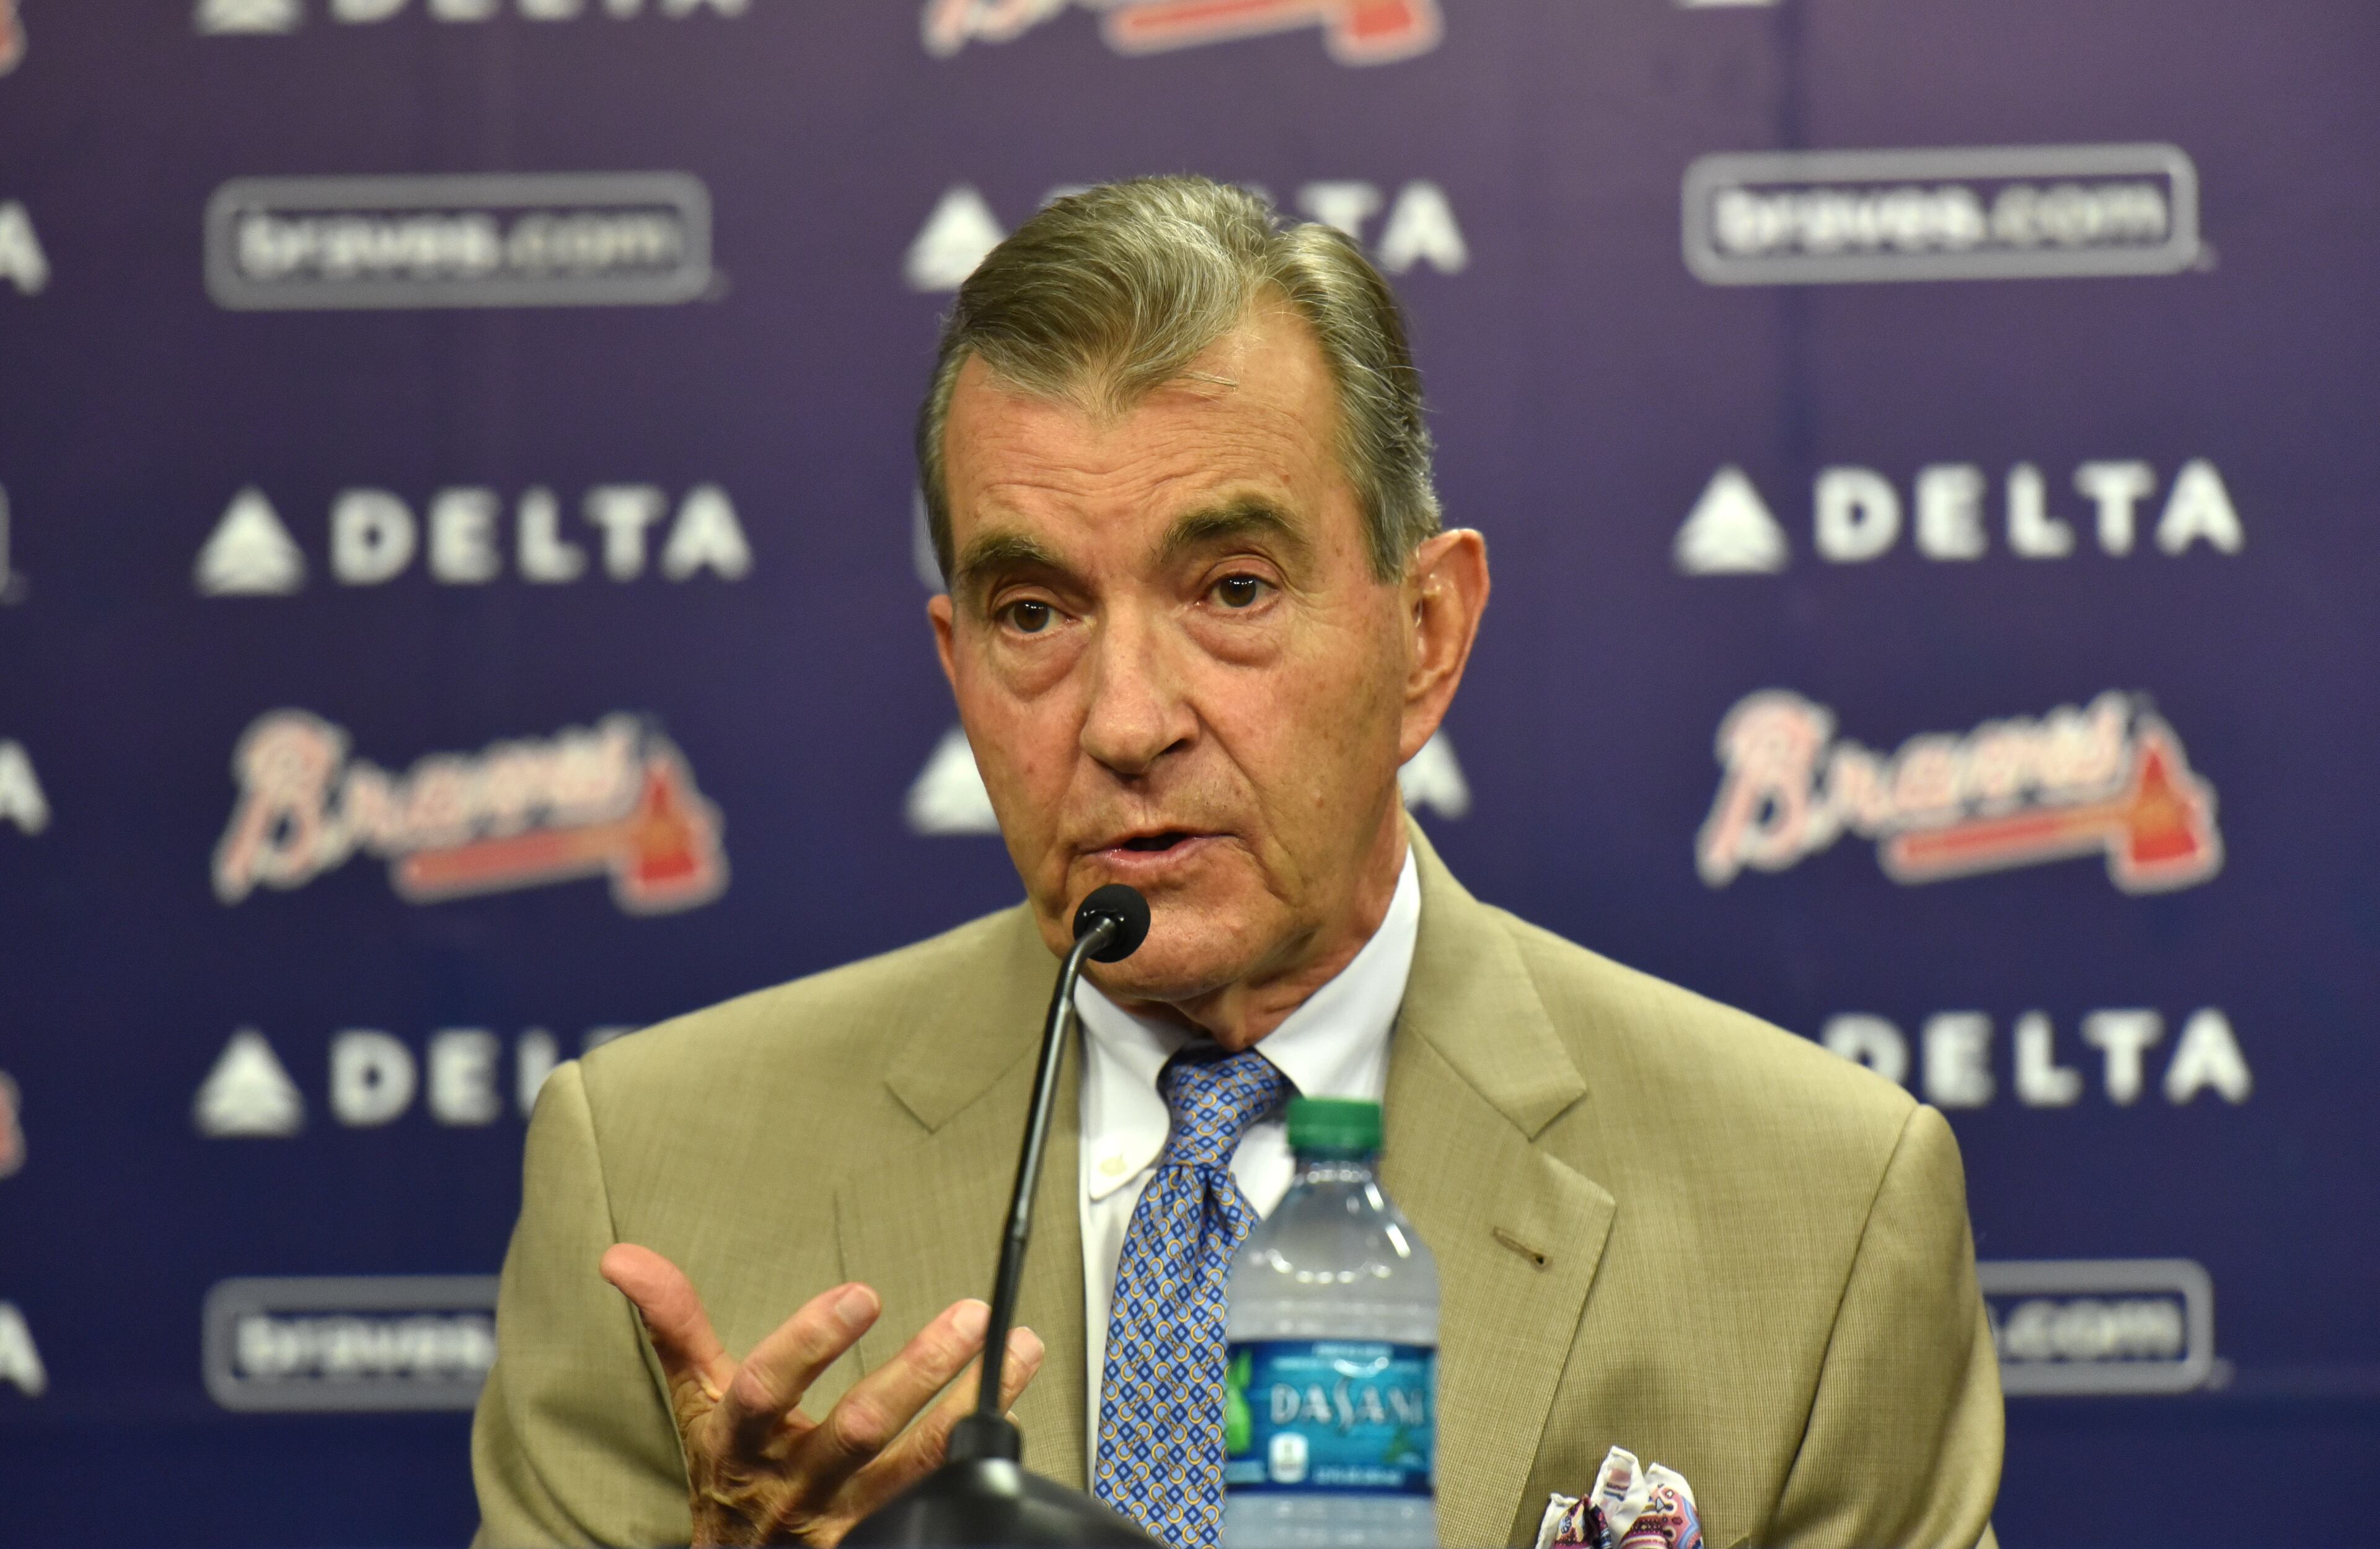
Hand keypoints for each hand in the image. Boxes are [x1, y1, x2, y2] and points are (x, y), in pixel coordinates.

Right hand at [600, 1244, 1045, 1546]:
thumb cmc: (732, 1474)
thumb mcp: (697, 1405)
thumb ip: (675, 1326)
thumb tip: (622, 1257)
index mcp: (738, 1445)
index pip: (764, 1391)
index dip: (808, 1344)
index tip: (862, 1293)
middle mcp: (791, 1490)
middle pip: (857, 1432)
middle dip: (917, 1370)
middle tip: (971, 1316)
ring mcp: (841, 1528)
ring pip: (913, 1471)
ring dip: (969, 1410)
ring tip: (1018, 1349)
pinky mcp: (882, 1548)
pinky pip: (936, 1508)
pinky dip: (974, 1465)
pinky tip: (1012, 1423)